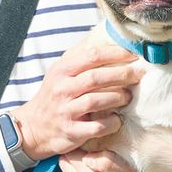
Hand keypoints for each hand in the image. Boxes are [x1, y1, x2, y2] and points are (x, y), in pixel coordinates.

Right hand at [14, 42, 141, 161]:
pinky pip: (95, 127)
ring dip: (117, 98)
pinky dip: (110, 123)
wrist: (33, 127)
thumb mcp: (60, 73)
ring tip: (128, 97)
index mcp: (62, 70)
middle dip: (121, 74)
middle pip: (95, 77)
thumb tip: (106, 40)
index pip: (91, 56)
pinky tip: (117, 120)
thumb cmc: (54, 96)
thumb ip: (80, 59)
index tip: (132, 55)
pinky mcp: (71, 131)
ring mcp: (65, 111)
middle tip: (138, 74)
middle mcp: (62, 89)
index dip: (115, 54)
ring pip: (95, 100)